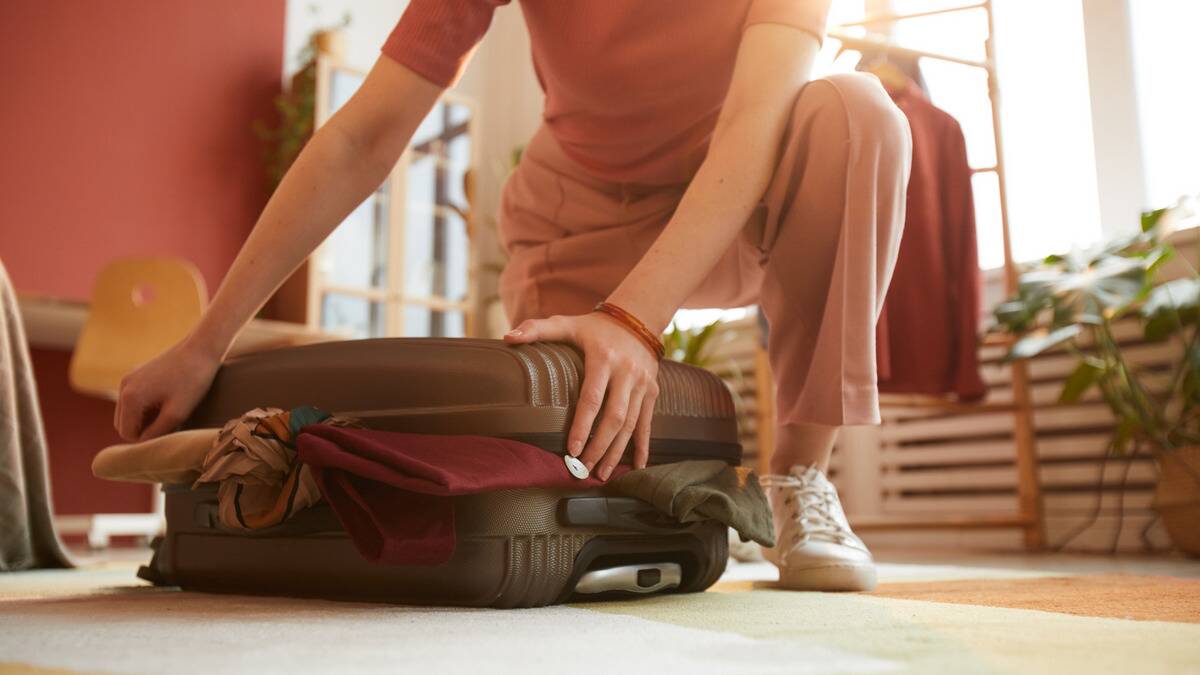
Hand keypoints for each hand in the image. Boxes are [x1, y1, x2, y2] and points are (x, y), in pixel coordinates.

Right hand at [114, 336, 221, 440]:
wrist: (202, 347)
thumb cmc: (193, 381)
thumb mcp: (178, 413)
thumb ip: (157, 433)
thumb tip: (142, 447)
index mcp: (130, 397)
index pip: (127, 434)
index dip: (147, 439)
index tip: (169, 432)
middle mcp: (124, 386)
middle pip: (123, 424)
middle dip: (143, 429)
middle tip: (171, 423)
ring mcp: (129, 378)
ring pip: (128, 412)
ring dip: (145, 418)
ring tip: (170, 412)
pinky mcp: (137, 373)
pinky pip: (135, 399)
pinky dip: (147, 406)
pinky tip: (167, 402)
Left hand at [504, 313, 660, 478]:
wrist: (636, 319)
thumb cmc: (594, 327)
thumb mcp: (566, 323)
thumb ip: (537, 329)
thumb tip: (508, 338)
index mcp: (604, 358)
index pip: (592, 398)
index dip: (582, 425)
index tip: (571, 449)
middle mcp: (627, 372)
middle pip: (614, 417)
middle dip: (599, 446)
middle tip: (584, 468)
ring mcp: (642, 384)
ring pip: (631, 424)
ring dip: (617, 452)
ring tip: (602, 474)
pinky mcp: (652, 392)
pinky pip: (647, 422)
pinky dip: (643, 445)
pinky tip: (638, 465)